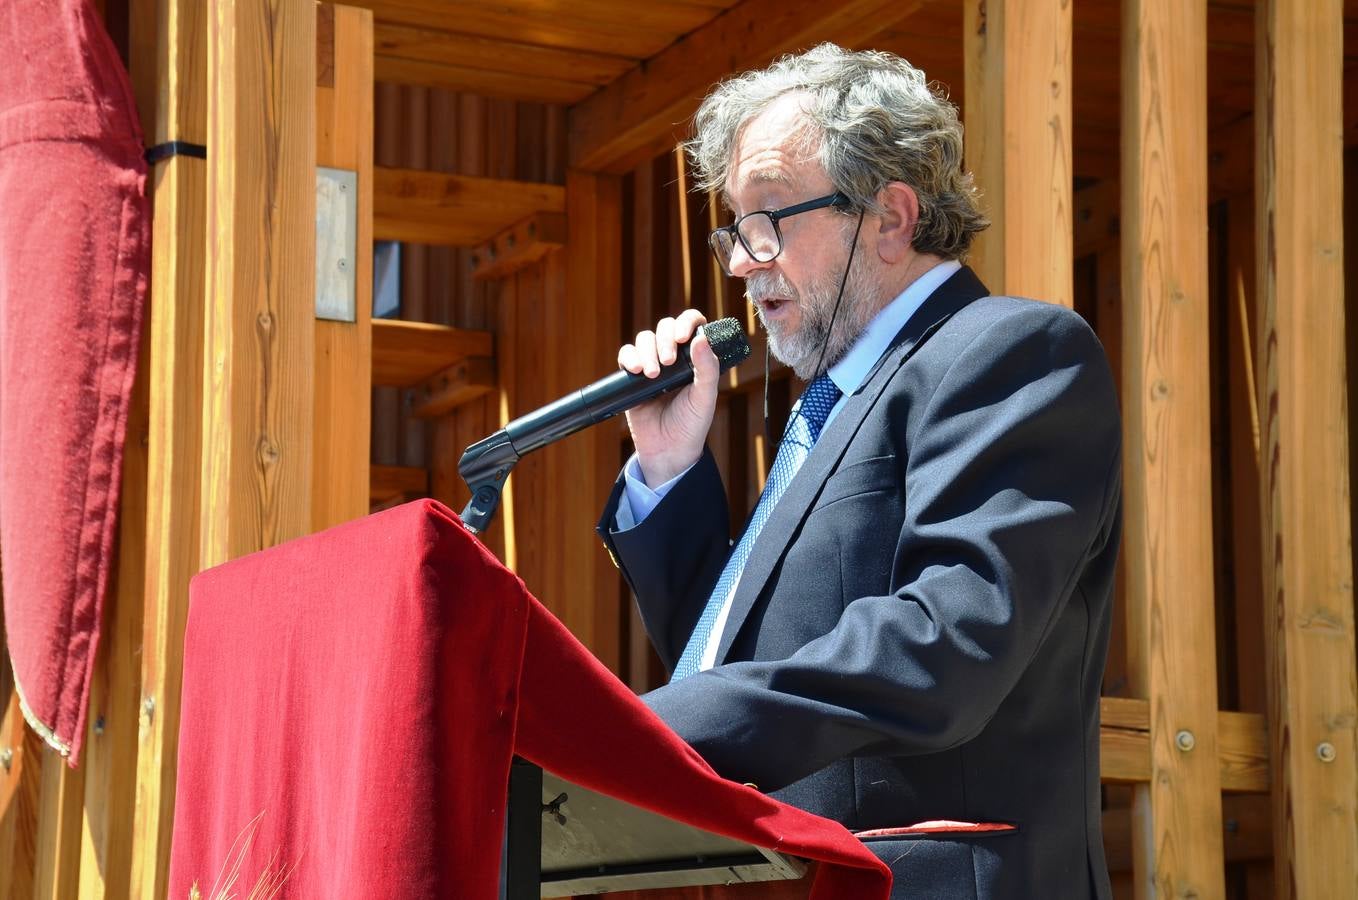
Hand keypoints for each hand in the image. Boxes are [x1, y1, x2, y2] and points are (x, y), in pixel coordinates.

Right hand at [618, 310, 719, 486]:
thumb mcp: (705, 398)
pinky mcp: (632, 377)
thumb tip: (702, 340)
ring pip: (644, 339)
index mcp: (695, 358)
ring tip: (653, 374)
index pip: (692, 325)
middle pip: (665, 327)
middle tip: (668, 361)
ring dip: (647, 351)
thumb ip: (708, 369)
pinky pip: (626, 355)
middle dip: (665, 339)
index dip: (687, 323)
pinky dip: (629, 357)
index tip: (683, 338)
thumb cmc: (691, 425)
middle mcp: (674, 357)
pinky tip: (636, 371)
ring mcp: (652, 364)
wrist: (667, 451)